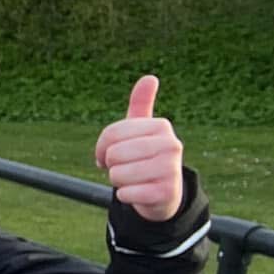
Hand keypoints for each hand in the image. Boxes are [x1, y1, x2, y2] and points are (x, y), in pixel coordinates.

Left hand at [93, 75, 184, 223]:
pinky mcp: (166, 193)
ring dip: (118, 181)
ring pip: (117, 175)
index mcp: (161, 126)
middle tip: (126, 168)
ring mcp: (171, 169)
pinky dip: (125, 196)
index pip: (110, 134)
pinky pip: (125, 194)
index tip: (109, 154)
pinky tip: (139, 193)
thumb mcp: (142, 130)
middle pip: (114, 154)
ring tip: (135, 179)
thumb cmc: (145, 157)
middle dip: (111, 165)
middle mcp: (172, 145)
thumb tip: (150, 77)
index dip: (101, 148)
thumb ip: (141, 104)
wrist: (164, 193)